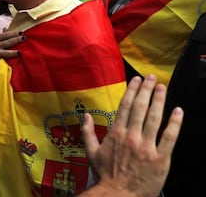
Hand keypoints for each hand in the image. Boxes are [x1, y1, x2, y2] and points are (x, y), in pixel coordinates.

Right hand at [0, 29, 23, 69]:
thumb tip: (6, 28)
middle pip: (8, 42)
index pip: (6, 35)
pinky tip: (16, 60)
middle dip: (16, 40)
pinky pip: (5, 61)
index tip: (21, 32)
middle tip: (24, 38)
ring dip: (14, 52)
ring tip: (20, 51)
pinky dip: (10, 61)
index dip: (14, 33)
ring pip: (7, 53)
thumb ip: (2, 35)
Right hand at [81, 75, 183, 196]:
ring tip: (162, 87)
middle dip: (146, 90)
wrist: (119, 195)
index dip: (131, 90)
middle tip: (151, 78)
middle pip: (140, 108)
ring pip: (154, 118)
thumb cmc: (105, 175)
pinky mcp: (160, 158)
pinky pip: (169, 137)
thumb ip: (87, 132)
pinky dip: (175, 123)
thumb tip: (84, 115)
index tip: (136, 79)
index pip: (125, 106)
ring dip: (159, 100)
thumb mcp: (91, 152)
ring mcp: (147, 147)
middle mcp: (131, 137)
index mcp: (116, 134)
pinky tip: (178, 111)